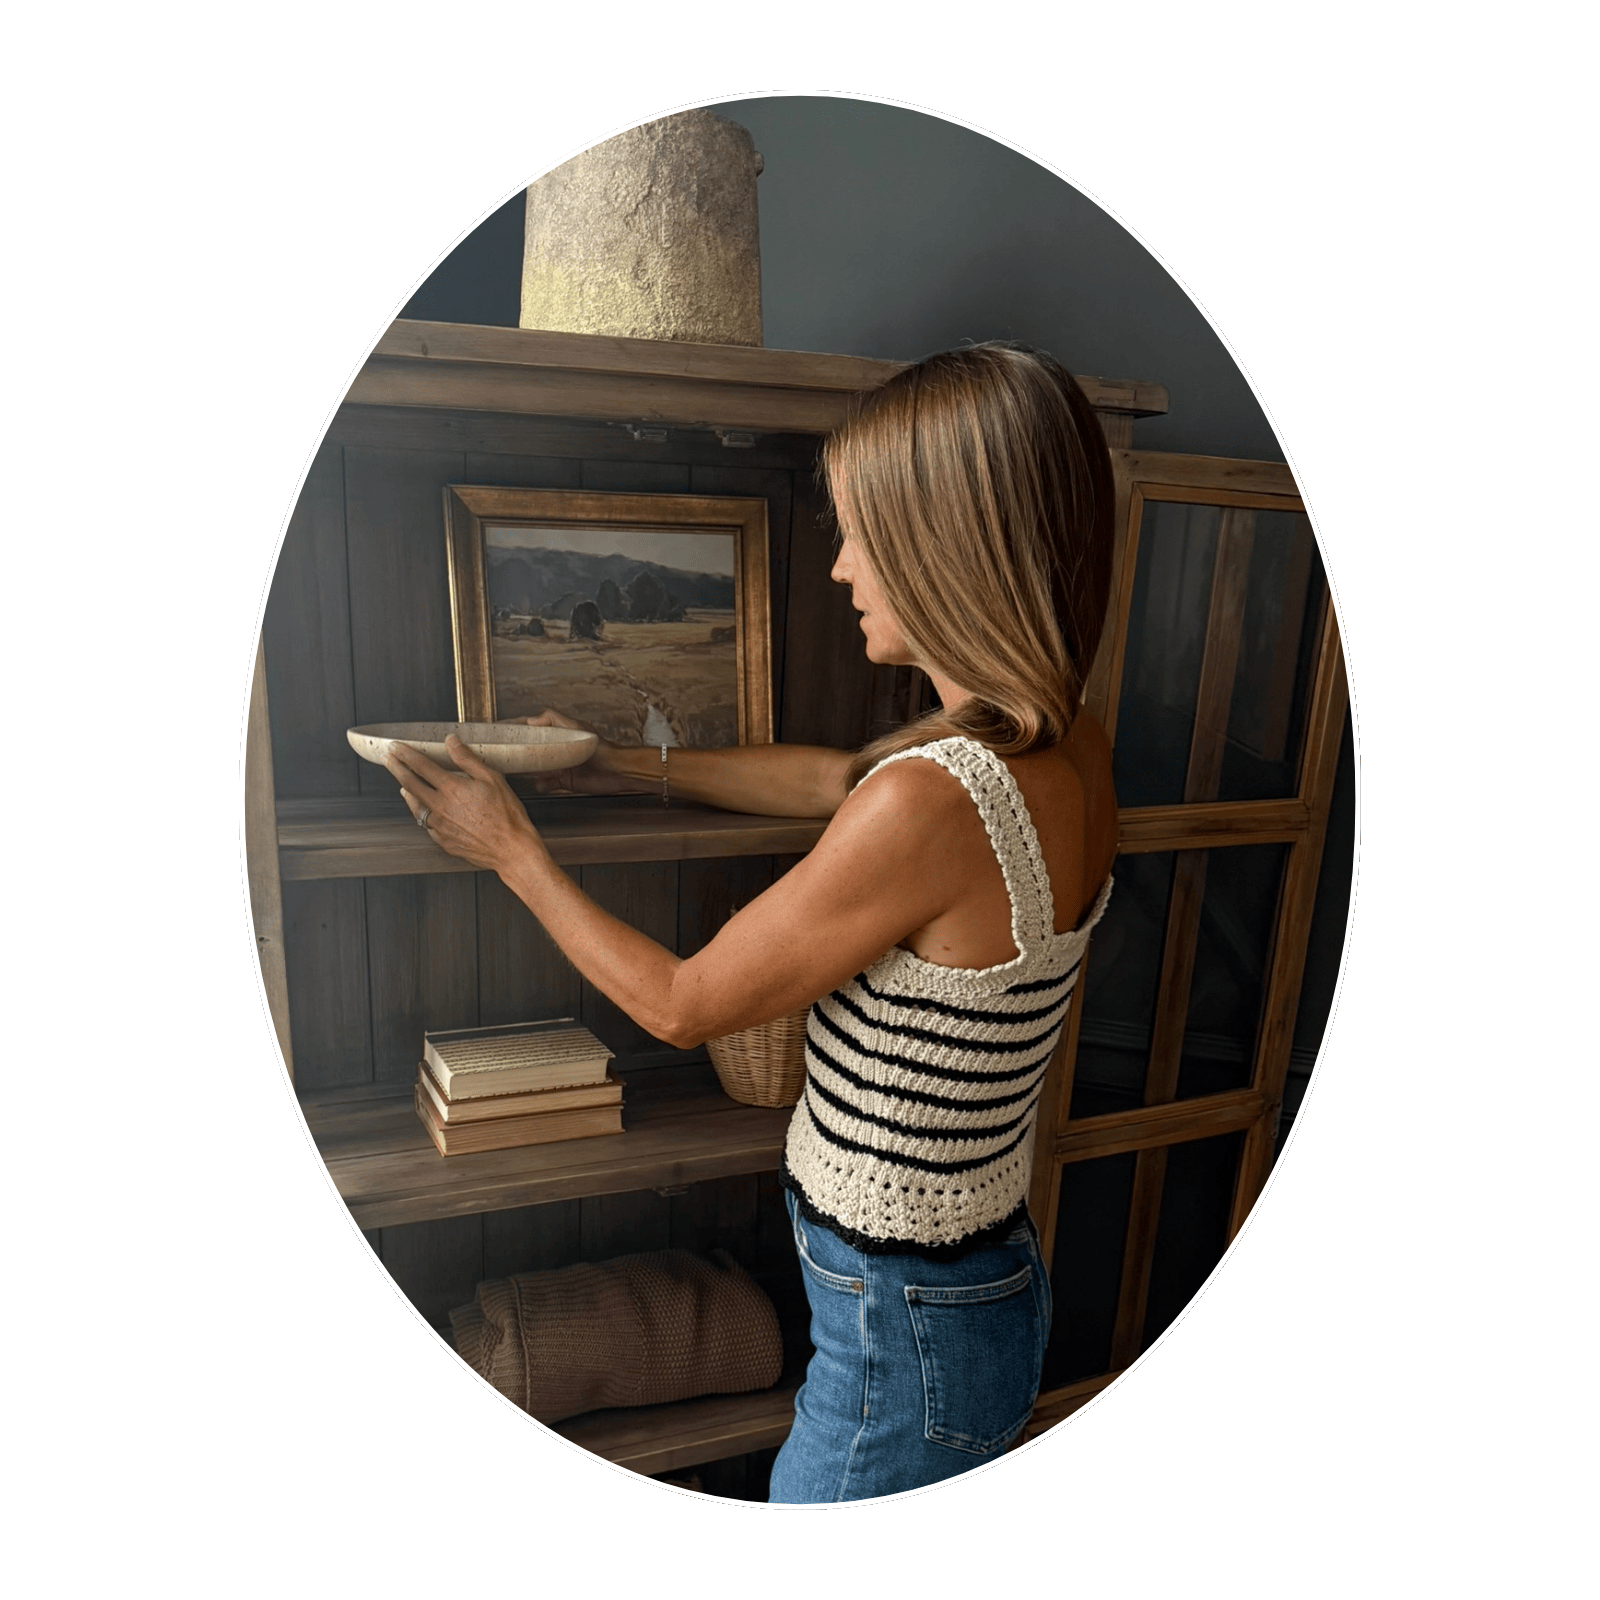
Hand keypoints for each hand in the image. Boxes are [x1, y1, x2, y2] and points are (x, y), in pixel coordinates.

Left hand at [384, 735, 544, 872]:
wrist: (511, 849)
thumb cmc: (507, 815)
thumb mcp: (492, 778)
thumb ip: (467, 759)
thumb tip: (451, 742)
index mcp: (451, 788)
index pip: (421, 766)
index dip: (406, 755)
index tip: (396, 747)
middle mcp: (440, 807)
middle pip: (410, 784)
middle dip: (396, 769)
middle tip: (387, 760)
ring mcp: (440, 826)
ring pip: (416, 807)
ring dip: (407, 793)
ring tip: (403, 786)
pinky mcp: (443, 841)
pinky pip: (427, 825)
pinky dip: (422, 815)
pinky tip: (424, 812)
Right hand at [507, 709, 633, 796]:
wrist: (617, 771)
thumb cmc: (600, 748)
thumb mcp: (576, 727)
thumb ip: (554, 719)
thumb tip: (531, 720)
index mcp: (556, 734)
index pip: (529, 728)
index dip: (512, 728)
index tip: (495, 729)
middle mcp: (554, 749)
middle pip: (527, 749)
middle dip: (513, 751)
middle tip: (497, 753)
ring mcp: (557, 766)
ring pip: (533, 769)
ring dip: (524, 770)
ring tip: (511, 770)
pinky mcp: (563, 782)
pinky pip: (545, 784)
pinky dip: (540, 785)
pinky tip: (538, 784)